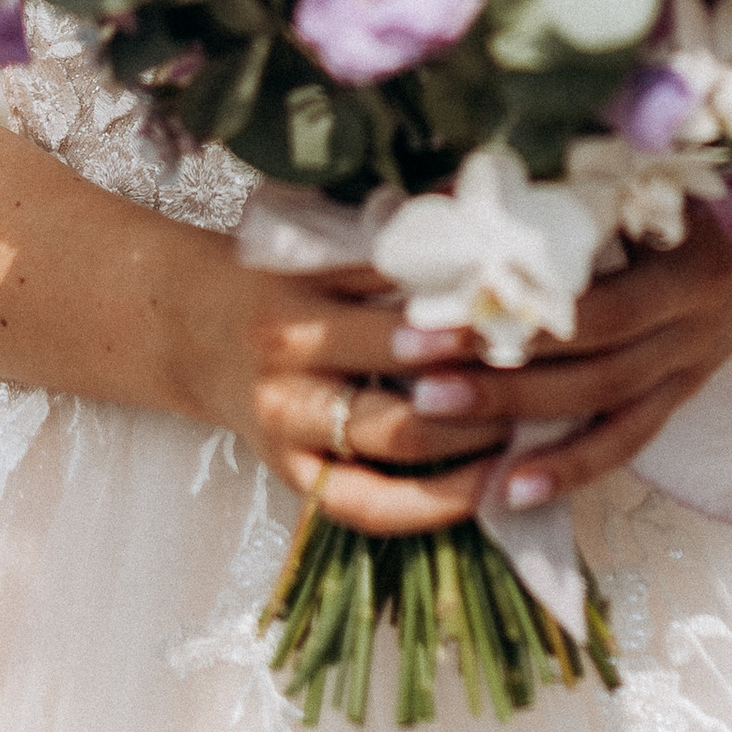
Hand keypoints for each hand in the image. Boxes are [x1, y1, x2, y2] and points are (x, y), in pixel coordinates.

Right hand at [174, 255, 514, 538]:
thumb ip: (395, 246)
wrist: (193, 329)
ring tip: (526, 417)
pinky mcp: (294, 477)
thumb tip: (485, 224)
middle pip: (401, 372)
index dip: (463, 308)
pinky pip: (370, 506)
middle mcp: (289, 364)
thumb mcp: (321, 251)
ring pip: (395, 440)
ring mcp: (289, 427)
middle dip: (477, 374)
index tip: (521, 308)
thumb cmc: (276, 279)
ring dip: (471, 433)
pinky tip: (485, 487)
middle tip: (538, 367)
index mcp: (299, 299)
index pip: (396, 308)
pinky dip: (432, 505)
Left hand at [394, 168, 731, 509]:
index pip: (597, 306)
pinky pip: (628, 439)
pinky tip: (508, 490)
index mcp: (693, 265)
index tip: (437, 301)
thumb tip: (476, 182)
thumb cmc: (721, 177)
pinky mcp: (687, 388)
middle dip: (497, 368)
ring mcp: (692, 363)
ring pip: (602, 407)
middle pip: (588, 364)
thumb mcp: (665, 167)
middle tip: (411, 365)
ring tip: (431, 415)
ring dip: (515, 417)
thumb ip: (583, 180)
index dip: (520, 312)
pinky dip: (570, 466)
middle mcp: (695, 324)